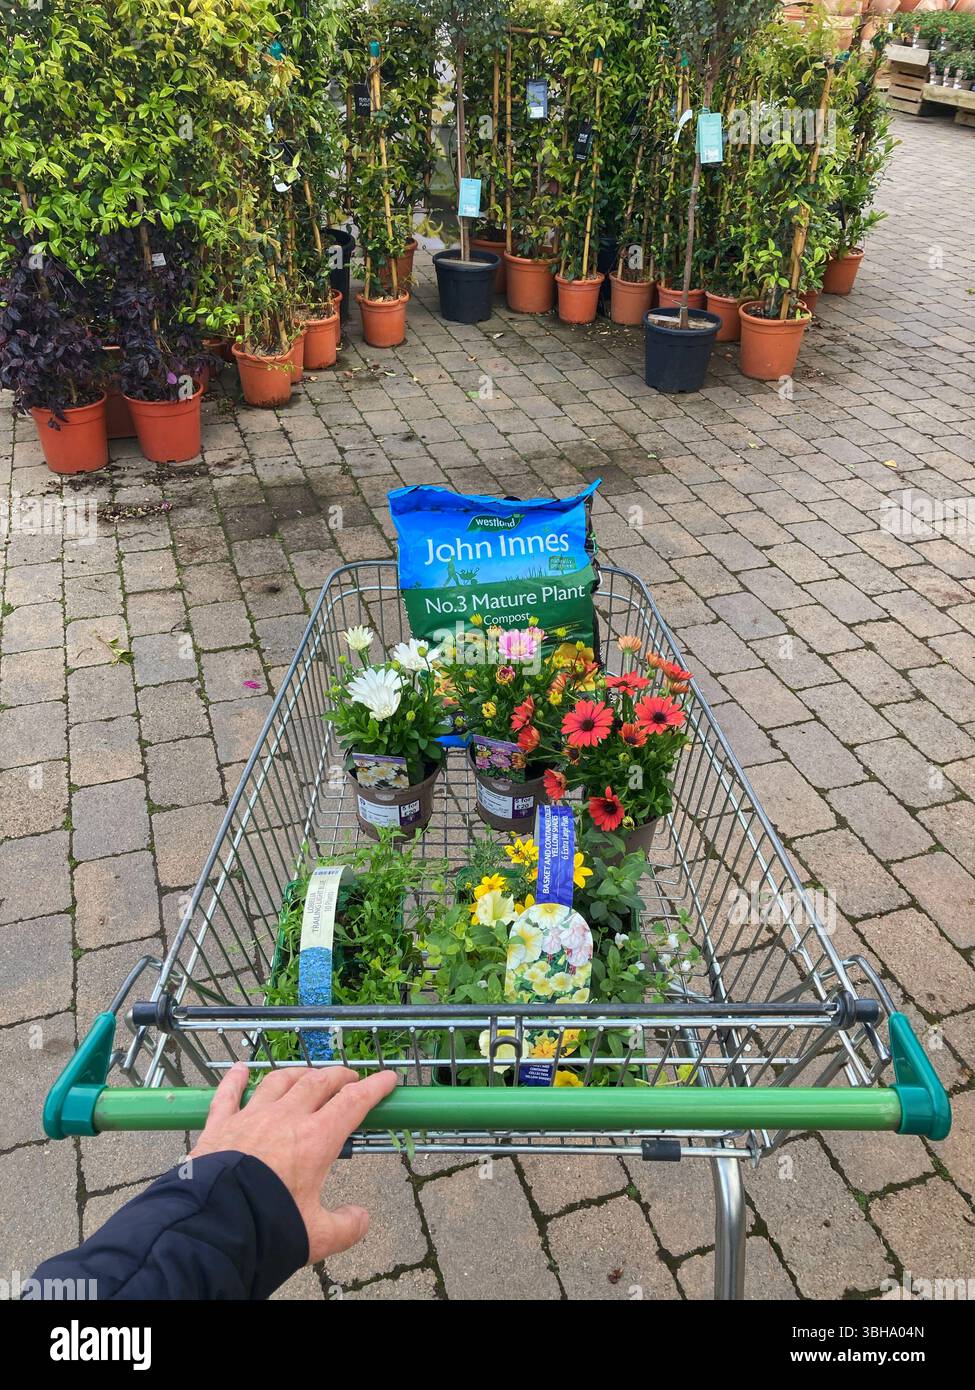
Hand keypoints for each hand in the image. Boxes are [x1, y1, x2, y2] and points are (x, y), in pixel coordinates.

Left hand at [189, 1062, 397, 1262]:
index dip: (374, 1087)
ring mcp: (251, 1117)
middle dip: (338, 1077)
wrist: (213, 1225)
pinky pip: (229, 1094)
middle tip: (350, 1079)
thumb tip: (361, 1218)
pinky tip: (239, 1069)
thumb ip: (346, 1226)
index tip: (388, 1078)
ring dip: (297, 1074)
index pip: (353, 1103)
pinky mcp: (220, 1125)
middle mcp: (285, 1118)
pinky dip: (235, 1079)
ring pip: (279, 1081)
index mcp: (315, 1139)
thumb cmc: (267, 1226)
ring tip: (307, 1075)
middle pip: (318, 1083)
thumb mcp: (317, 1236)